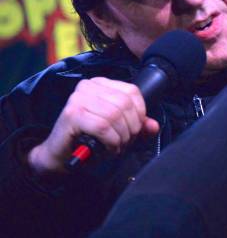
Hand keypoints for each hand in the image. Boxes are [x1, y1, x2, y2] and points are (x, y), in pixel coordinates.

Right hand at [28, 77, 159, 175]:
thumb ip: (138, 125)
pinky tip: (108, 148)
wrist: (61, 154)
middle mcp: (88, 86)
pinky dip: (111, 141)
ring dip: (121, 136)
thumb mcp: (119, 129)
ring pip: (115, 115)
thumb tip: (154, 126)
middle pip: (125, 104)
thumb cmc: (90, 138)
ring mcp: (78, 99)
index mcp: (101, 83)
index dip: (140, 112)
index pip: (132, 91)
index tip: (136, 128)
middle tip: (126, 141)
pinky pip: (103, 127)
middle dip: (131, 127)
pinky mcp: (72, 114)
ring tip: (117, 145)